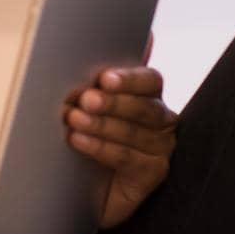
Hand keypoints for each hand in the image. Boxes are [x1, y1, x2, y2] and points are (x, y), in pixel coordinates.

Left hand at [64, 35, 176, 229]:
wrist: (78, 186)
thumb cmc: (84, 136)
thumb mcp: (87, 104)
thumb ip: (96, 79)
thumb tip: (110, 47)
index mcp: (147, 94)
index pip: (150, 80)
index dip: (130, 78)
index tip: (105, 78)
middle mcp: (160, 119)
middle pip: (145, 105)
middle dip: (113, 102)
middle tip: (85, 99)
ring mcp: (160, 147)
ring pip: (134, 132)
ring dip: (101, 125)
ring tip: (74, 119)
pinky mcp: (153, 173)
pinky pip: (128, 157)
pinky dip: (101, 148)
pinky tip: (79, 141)